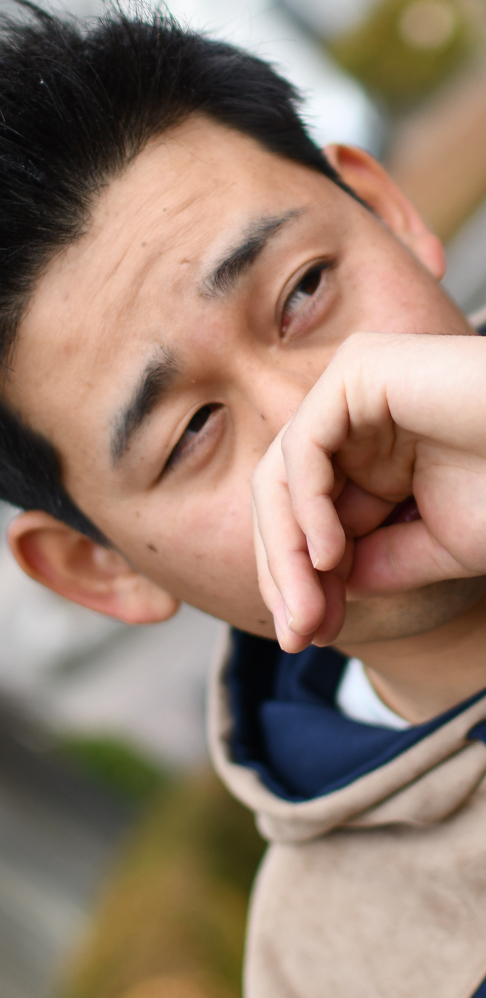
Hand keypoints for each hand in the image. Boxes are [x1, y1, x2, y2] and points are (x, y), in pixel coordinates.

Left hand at [251, 332, 485, 650]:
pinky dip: (308, 505)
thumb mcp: (432, 545)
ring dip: (287, 550)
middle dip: (284, 570)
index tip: (308, 635)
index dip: (296, 576)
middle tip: (300, 633)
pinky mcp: (360, 369)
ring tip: (310, 609)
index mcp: (369, 449)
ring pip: (282, 475)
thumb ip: (368, 564)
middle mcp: (353, 415)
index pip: (302, 513)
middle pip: (281, 496)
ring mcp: (353, 388)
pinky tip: (330, 555)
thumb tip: (308, 593)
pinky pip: (305, 446)